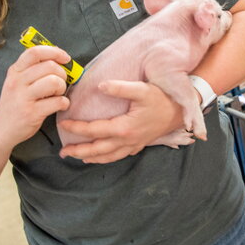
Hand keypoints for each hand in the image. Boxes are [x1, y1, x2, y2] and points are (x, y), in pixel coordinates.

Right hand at [0, 46, 73, 150]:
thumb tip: (59, 58)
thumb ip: (33, 70)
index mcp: (15, 71)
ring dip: (62, 87)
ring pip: (53, 82)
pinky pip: (57, 102)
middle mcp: (17, 82)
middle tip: (60, 83)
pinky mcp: (32, 113)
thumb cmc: (14, 104)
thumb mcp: (17, 82)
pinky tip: (60, 105)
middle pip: (49, 66)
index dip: (54, 52)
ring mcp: (23, 98)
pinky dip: (64, 103)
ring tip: (58, 94)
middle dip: (62, 74)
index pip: (35, 52)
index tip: (65, 59)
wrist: (0, 129)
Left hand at [58, 79, 182, 163]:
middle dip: (79, 151)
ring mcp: (134, 145)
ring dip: (91, 157)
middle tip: (64, 152)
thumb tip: (100, 86)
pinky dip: (106, 158)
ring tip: (77, 157)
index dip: (77, 127)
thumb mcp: (141, 89)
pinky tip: (100, 157)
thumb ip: (120, 88)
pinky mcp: (139, 145)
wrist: (180, 112)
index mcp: (124, 127)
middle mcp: (127, 140)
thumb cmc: (161, 99)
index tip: (64, 124)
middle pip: (98, 149)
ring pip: (108, 156)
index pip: (95, 129)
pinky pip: (118, 156)